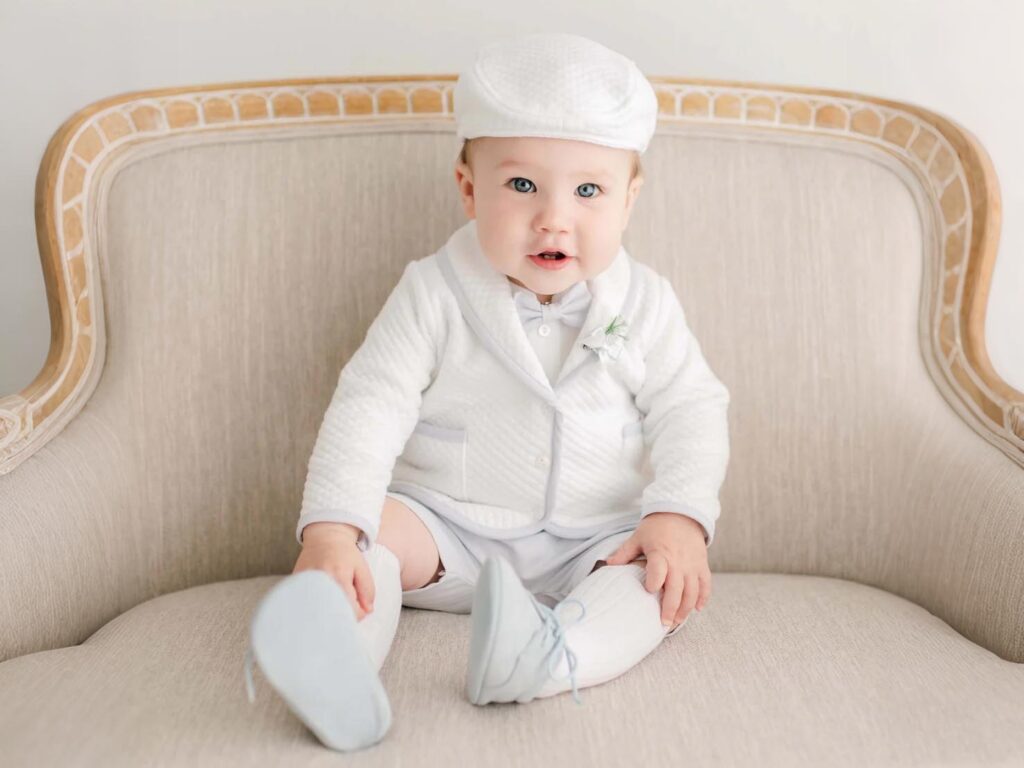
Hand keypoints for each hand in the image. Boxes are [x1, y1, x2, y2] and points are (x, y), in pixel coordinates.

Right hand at [294, 522, 374, 620]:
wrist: (325, 538)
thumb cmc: (345, 554)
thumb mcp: (362, 569)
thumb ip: (367, 590)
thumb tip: (367, 611)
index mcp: (340, 578)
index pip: (350, 611)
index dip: (358, 612)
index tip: (359, 605)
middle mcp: (321, 582)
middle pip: (334, 614)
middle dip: (343, 613)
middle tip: (346, 600)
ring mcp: (306, 584)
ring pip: (319, 611)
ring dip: (328, 609)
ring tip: (333, 595)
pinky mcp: (295, 584)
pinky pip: (307, 603)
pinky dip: (315, 604)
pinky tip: (321, 594)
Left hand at [604, 513, 710, 628]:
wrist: (682, 513)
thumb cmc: (656, 527)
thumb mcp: (638, 537)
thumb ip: (624, 553)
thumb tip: (607, 564)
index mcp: (660, 553)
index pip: (658, 570)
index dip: (654, 581)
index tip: (649, 591)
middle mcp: (678, 561)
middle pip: (677, 588)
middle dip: (671, 608)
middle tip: (664, 623)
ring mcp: (692, 564)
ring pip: (692, 591)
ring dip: (686, 608)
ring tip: (677, 621)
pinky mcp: (702, 564)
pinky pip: (706, 584)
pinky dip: (703, 597)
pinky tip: (697, 609)